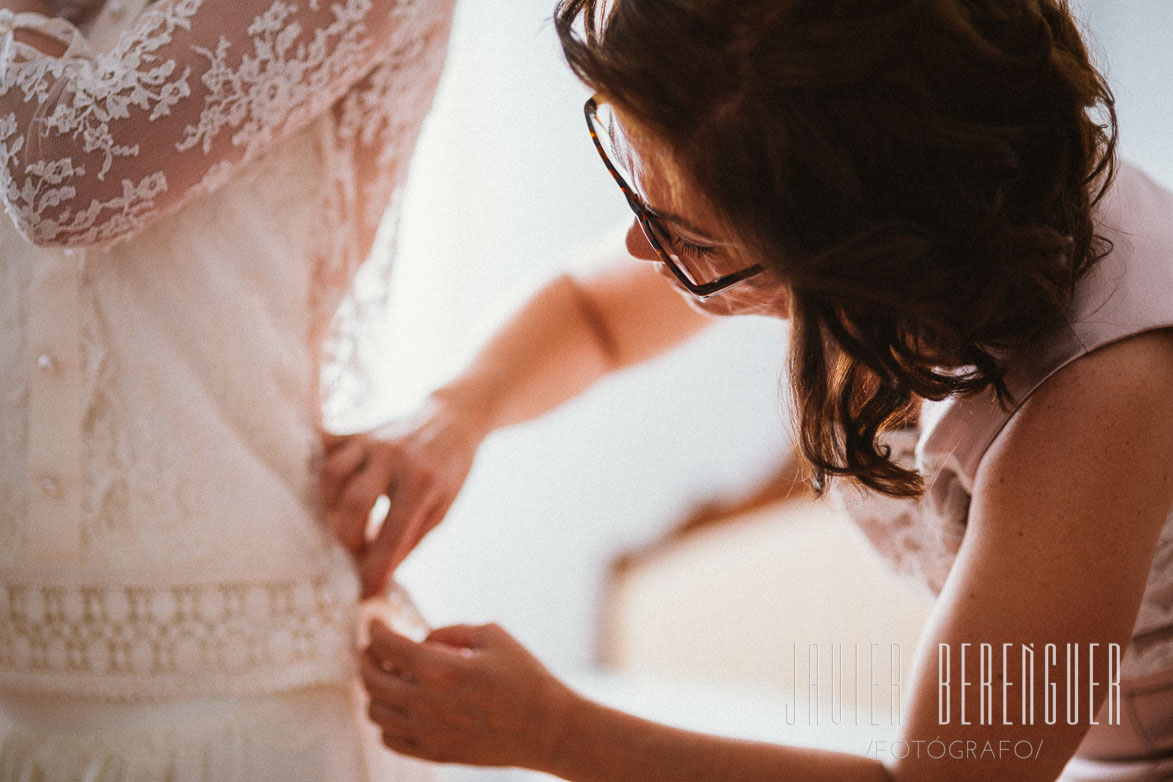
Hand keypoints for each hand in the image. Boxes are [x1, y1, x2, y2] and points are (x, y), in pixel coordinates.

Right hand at [320, 393, 486, 596]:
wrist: (455, 417)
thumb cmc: (450, 470)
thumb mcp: (443, 508)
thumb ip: (411, 538)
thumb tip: (379, 574)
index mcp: (422, 482)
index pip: (392, 533)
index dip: (375, 568)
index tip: (365, 593)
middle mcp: (394, 458)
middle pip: (354, 503)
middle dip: (348, 539)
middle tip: (353, 556)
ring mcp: (371, 440)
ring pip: (333, 474)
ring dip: (330, 507)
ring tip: (340, 523)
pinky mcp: (357, 430)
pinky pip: (324, 445)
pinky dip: (314, 466)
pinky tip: (317, 487)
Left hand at [361, 620, 573, 768]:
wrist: (549, 729)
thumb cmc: (527, 678)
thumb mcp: (494, 635)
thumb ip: (451, 631)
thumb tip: (423, 638)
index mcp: (444, 670)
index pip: (388, 647)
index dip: (375, 630)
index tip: (375, 622)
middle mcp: (429, 704)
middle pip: (372, 681)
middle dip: (366, 658)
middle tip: (373, 648)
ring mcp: (430, 733)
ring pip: (375, 712)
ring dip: (374, 690)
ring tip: (389, 677)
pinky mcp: (436, 754)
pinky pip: (390, 739)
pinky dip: (386, 720)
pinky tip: (402, 706)